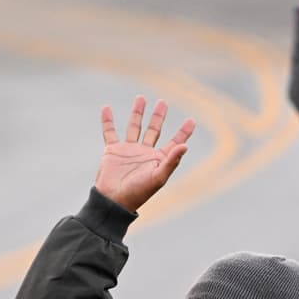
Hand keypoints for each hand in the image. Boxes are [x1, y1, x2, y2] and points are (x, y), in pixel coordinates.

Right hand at [95, 96, 193, 212]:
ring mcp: (129, 150)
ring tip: (141, 98)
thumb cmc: (138, 192)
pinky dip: (107, 120)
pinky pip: (110, 132)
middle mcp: (145, 153)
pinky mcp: (113, 150)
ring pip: (134, 127)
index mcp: (159, 159)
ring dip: (137, 113)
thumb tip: (185, 146)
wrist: (114, 200)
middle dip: (159, 116)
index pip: (174, 142)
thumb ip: (172, 161)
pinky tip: (106, 108)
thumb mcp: (158, 177)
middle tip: (163, 102)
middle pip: (154, 130)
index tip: (191, 120)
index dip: (183, 132)